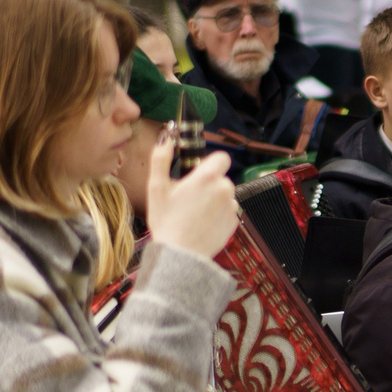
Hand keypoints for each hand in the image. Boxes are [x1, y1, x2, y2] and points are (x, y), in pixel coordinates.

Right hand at [144, 138, 238, 259]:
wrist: (180, 255)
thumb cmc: (166, 221)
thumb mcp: (156, 187)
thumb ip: (161, 158)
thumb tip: (166, 136)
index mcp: (208, 177)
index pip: (221, 157)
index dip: (209, 162)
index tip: (197, 172)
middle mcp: (225, 189)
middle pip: (221, 177)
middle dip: (208, 184)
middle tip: (189, 198)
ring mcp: (232, 206)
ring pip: (225, 195)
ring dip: (214, 199)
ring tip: (194, 213)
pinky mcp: (235, 222)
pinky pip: (228, 211)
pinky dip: (218, 214)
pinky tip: (202, 223)